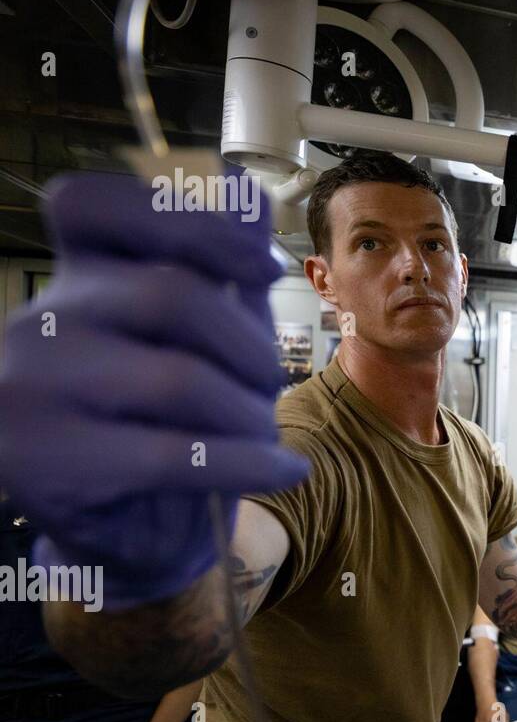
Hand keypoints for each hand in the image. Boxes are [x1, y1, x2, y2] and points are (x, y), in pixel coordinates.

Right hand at [0, 171, 308, 609]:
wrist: (128, 527)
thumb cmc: (171, 416)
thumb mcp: (206, 334)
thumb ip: (222, 269)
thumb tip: (251, 194)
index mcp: (72, 275)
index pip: (93, 204)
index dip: (191, 220)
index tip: (263, 266)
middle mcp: (36, 319)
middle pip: (170, 294)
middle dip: (249, 342)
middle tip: (273, 379)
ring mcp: (27, 387)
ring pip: (176, 378)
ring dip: (249, 411)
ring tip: (266, 434)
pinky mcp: (45, 459)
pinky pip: (176, 453)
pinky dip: (250, 462)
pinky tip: (283, 470)